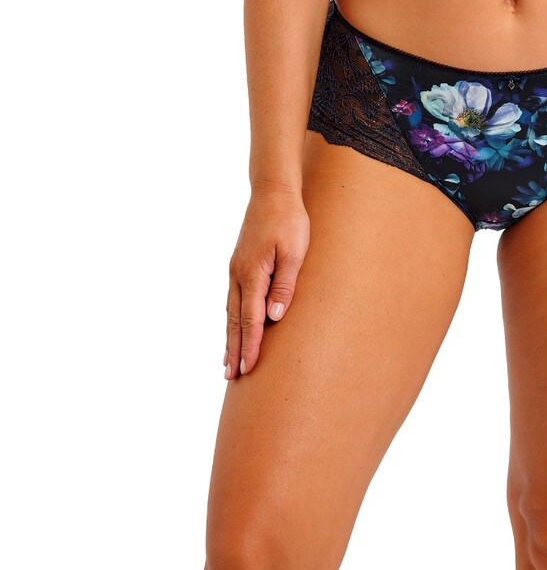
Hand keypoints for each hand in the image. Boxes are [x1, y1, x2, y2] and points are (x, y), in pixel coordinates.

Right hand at [224, 184, 310, 379]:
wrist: (273, 192)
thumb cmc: (289, 220)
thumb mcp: (294, 252)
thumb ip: (284, 285)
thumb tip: (273, 318)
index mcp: (252, 274)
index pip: (250, 319)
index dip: (249, 346)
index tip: (247, 369)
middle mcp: (238, 275)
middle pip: (235, 320)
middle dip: (234, 349)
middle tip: (230, 377)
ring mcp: (236, 270)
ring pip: (231, 311)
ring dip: (230, 337)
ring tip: (228, 362)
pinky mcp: (240, 264)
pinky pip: (233, 299)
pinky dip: (232, 318)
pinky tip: (233, 326)